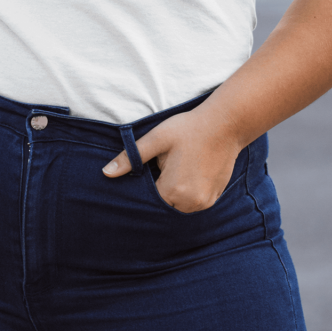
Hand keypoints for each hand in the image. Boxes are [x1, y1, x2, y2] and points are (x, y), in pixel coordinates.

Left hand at [102, 108, 239, 213]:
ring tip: (180, 166)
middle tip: (167, 164)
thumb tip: (106, 173)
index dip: (147, 185)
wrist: (226, 124)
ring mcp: (205, 202)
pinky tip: (191, 171)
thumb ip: (132, 157)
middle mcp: (190, 203)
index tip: (152, 168)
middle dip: (161, 189)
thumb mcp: (157, 138)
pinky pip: (195, 202)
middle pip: (164, 205)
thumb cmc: (189, 129)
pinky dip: (189, 192)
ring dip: (175, 192)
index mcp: (173, 191)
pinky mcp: (215, 198)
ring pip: (179, 206)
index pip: (149, 200)